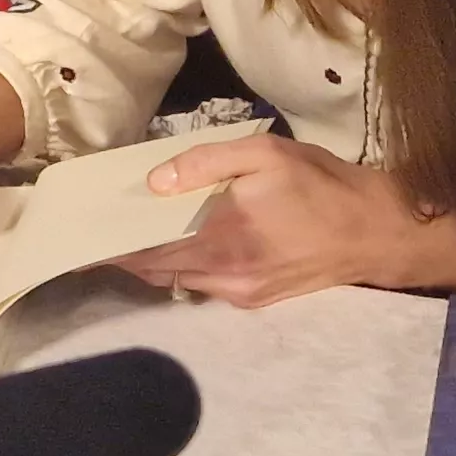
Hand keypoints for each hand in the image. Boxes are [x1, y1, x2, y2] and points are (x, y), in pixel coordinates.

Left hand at [114, 135, 455, 306]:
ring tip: (120, 239)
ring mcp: (238, 293)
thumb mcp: (266, 154)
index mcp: (220, 236)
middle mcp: (223, 274)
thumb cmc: (322, 185)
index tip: (78, 235)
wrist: (376, 233)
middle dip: (120, 254)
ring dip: (147, 263)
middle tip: (90, 234)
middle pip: (152, 269)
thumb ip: (206, 161)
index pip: (146, 247)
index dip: (109, 244)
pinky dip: (178, 270)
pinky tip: (169, 249)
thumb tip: (154, 181)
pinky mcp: (253, 300)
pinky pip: (200, 287)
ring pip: (175, 281)